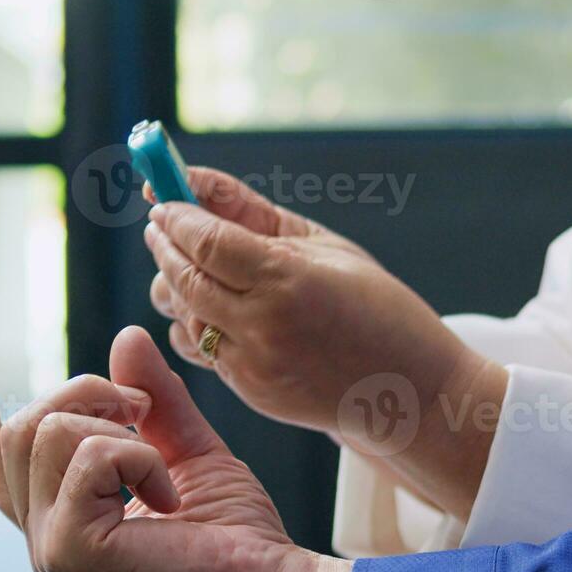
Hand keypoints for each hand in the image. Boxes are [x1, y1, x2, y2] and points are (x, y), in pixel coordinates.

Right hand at [0, 326, 351, 571]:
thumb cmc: (239, 539)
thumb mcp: (190, 452)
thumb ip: (155, 401)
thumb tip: (125, 336)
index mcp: (69, 521)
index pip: (6, 470)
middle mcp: (49, 540)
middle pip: (25, 430)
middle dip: (86, 393)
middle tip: (144, 411)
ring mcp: (52, 551)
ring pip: (48, 432)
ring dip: (120, 428)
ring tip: (163, 468)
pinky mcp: (71, 553)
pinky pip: (87, 458)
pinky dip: (139, 458)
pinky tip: (170, 498)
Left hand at [143, 167, 506, 519]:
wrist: (410, 390)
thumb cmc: (376, 305)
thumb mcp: (324, 246)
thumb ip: (253, 212)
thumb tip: (195, 179)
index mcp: (287, 280)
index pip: (206, 241)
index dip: (177, 218)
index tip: (163, 200)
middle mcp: (263, 325)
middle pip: (184, 277)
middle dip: (165, 245)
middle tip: (162, 224)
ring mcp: (252, 365)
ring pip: (183, 316)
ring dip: (178, 286)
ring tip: (194, 264)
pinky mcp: (248, 391)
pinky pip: (200, 349)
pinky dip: (198, 322)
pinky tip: (219, 307)